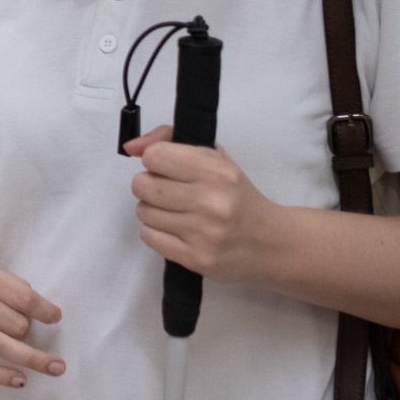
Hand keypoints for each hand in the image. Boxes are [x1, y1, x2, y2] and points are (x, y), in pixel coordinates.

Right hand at [0, 254, 65, 386]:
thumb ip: (15, 294)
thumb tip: (37, 329)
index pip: (21, 297)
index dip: (44, 311)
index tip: (56, 318)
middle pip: (10, 323)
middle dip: (31, 335)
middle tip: (46, 343)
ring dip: (27, 358)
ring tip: (52, 368)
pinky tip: (19, 381)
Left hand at [126, 126, 277, 282]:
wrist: (270, 243)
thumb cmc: (237, 194)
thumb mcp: (215, 158)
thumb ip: (169, 140)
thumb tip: (130, 146)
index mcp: (216, 171)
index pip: (154, 156)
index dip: (156, 161)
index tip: (168, 168)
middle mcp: (210, 201)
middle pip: (142, 185)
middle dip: (150, 186)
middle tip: (169, 192)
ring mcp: (202, 232)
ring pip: (143, 211)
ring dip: (153, 210)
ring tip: (176, 212)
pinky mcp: (195, 258)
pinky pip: (148, 237)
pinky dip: (156, 232)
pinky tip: (177, 230)